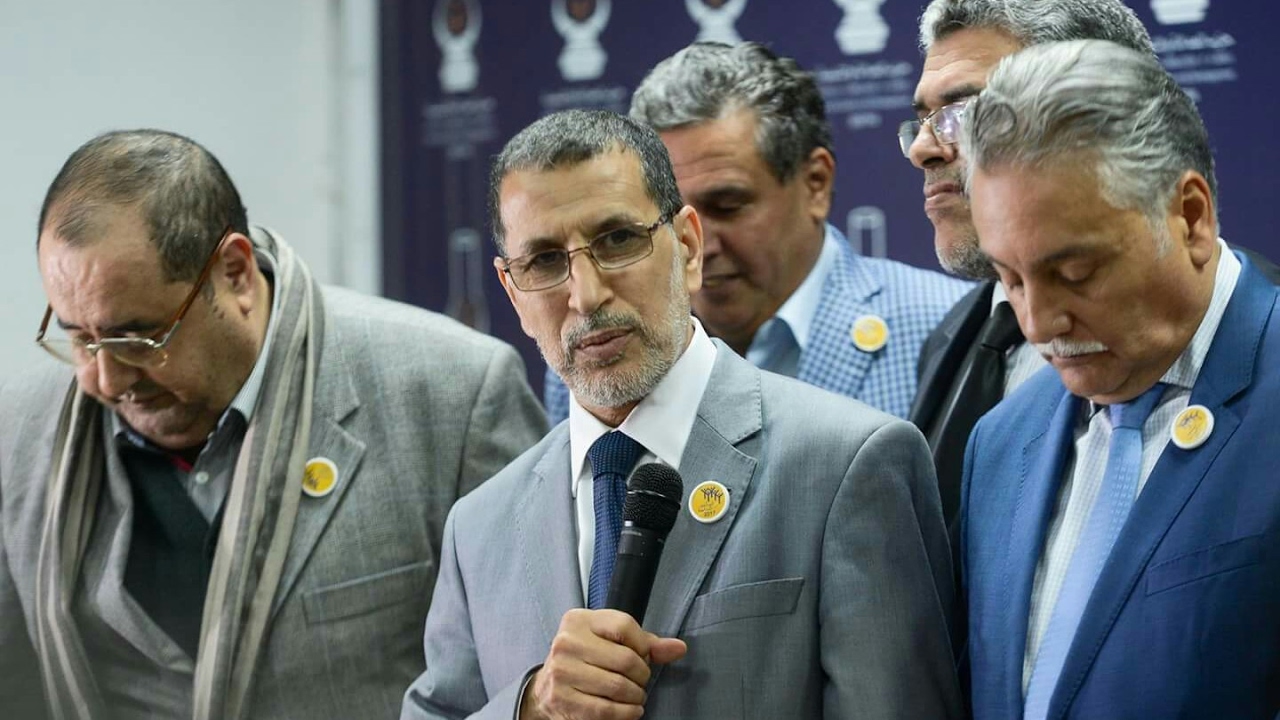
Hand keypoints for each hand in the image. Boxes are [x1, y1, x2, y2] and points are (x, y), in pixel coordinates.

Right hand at [519, 608, 686, 719]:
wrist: (546, 687)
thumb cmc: (584, 659)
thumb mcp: (608, 641)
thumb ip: (644, 642)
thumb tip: (678, 648)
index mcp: (578, 621)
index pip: (625, 626)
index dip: (643, 644)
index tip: (643, 656)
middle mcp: (567, 643)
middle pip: (625, 659)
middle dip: (642, 675)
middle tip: (641, 681)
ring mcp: (562, 672)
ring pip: (618, 687)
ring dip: (636, 696)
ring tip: (636, 696)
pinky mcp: (563, 699)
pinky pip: (606, 710)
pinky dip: (626, 713)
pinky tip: (630, 710)